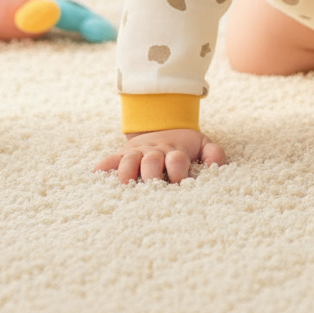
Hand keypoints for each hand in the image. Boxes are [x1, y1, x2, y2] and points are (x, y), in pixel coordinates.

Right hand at [94, 129, 225, 183]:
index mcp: (176, 151)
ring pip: (130, 160)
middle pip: (152, 161)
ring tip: (125, 182)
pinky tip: (96, 173)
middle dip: (151, 173)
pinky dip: (104, 165)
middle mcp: (156, 151)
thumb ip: (213, 154)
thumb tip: (217, 166)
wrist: (165, 127)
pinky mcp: (124, 155)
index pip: (177, 160)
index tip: (180, 183)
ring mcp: (138, 153)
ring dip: (127, 171)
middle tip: (152, 185)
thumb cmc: (185, 146)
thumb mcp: (202, 145)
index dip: (178, 170)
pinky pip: (112, 158)